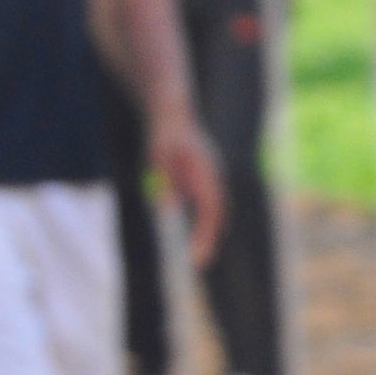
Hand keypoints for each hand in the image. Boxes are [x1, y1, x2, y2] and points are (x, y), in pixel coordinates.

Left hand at [153, 113, 223, 265]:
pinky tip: (199, 239)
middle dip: (211, 238)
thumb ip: (164, 179)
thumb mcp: (157, 156)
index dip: (206, 232)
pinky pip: (209, 204)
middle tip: (200, 262)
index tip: (198, 251)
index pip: (211, 208)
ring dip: (210, 232)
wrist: (172, 112)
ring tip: (200, 257)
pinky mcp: (203, 179)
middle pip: (218, 212)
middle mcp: (214, 176)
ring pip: (216, 209)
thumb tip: (166, 207)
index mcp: (205, 171)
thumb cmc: (163, 134)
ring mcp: (211, 177)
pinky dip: (206, 222)